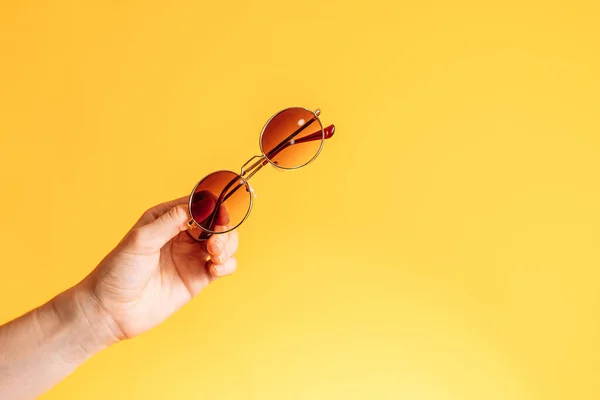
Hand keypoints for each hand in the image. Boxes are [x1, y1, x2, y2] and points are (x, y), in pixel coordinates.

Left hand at [77, 196, 238, 342]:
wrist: (111, 311)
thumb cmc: (118, 272)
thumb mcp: (141, 240)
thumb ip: (170, 221)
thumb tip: (199, 204)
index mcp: (166, 219)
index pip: (199, 204)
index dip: (214, 207)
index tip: (219, 216)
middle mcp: (182, 235)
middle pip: (217, 223)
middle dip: (223, 229)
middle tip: (215, 243)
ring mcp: (191, 257)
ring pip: (224, 243)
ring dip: (228, 246)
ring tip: (215, 256)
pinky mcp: (198, 278)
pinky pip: (224, 266)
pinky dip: (227, 265)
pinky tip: (215, 269)